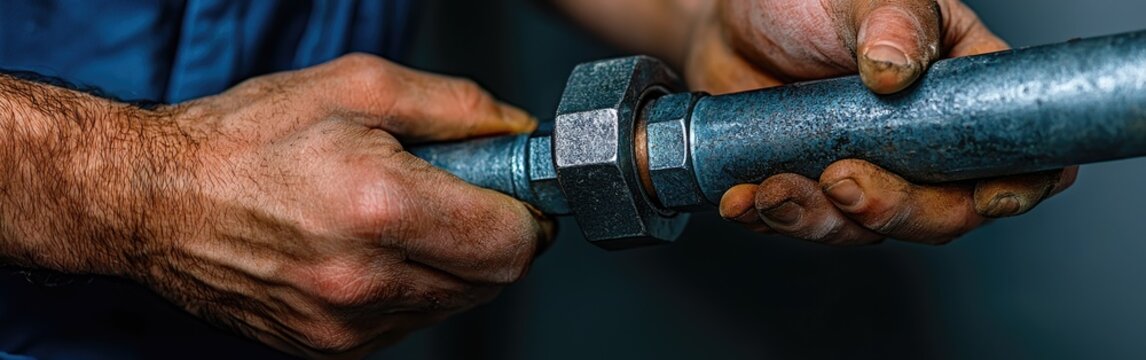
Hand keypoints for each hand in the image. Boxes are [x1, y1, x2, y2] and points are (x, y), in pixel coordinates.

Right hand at [0, 54, 550, 357]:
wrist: (154, 199)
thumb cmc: (245, 139)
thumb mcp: (358, 86)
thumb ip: (457, 109)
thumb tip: (516, 133)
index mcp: (378, 207)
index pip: (510, 242)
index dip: (527, 212)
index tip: (514, 189)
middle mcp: (365, 280)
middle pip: (492, 279)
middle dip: (492, 234)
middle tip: (455, 192)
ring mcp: (346, 324)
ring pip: (452, 303)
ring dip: (450, 261)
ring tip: (398, 215)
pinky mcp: (329, 348)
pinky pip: (408, 322)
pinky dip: (410, 286)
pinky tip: (369, 248)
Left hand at [684, 0, 1077, 243]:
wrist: (733, 22)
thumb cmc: (807, 0)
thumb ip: (891, 20)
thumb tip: (897, 68)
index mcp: (959, 92)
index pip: (1017, 151)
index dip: (1018, 183)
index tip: (987, 198)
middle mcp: (921, 143)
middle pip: (942, 212)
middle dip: (896, 212)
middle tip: (843, 180)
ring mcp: (867, 171)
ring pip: (866, 229)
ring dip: (823, 222)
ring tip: (776, 188)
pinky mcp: (812, 189)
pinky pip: (803, 224)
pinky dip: (771, 220)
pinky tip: (743, 199)